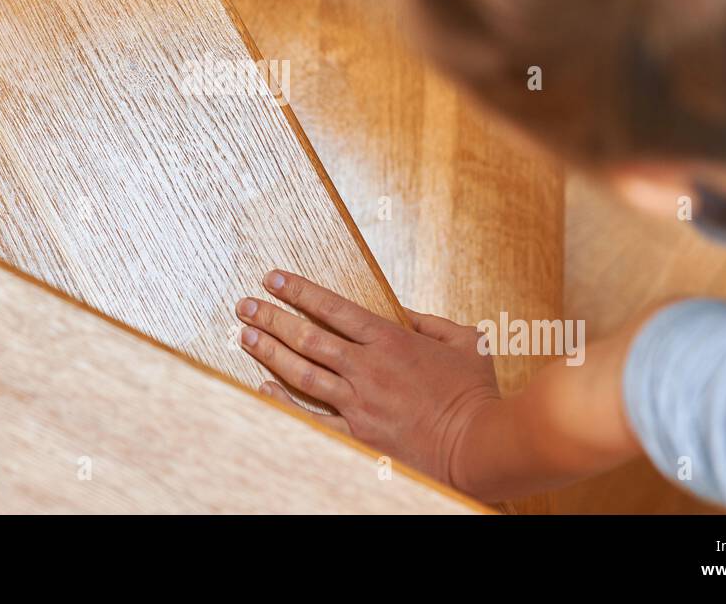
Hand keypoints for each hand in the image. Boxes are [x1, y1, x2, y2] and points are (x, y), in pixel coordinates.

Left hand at [235, 270, 501, 490]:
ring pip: (303, 373)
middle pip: (307, 337)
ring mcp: (360, 404)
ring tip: (245, 337)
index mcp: (391, 340)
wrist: (480, 446)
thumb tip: (401, 311)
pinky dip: (284, 402)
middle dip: (271, 318)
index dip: (298, 291)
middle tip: (244, 305)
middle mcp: (368, 368)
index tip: (272, 278)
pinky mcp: (359, 436)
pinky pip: (312, 418)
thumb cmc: (477, 393)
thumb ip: (430, 321)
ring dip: (270, 353)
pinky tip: (263, 389)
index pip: (332, 308)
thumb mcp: (465, 341)